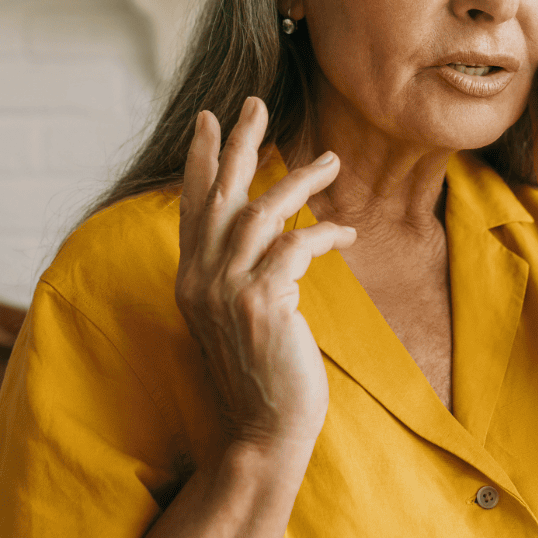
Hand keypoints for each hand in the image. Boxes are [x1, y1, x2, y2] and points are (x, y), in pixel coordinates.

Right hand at [175, 96, 356, 449]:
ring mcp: (226, 291)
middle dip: (237, 144)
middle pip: (218, 194)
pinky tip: (346, 232)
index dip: (200, 160)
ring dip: (299, 181)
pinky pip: (294, 247)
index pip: (191, 206)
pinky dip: (323, 233)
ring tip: (332, 161)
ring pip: (259, 212)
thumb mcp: (238, 320)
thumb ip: (238, 278)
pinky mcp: (260, 304)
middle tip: (255, 103)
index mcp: (191, 281)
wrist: (262, 434)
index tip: (209, 118)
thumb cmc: (260, 380)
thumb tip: (265, 239)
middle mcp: (200, 280)